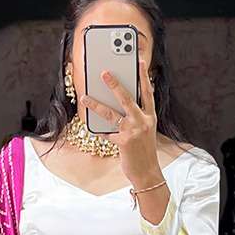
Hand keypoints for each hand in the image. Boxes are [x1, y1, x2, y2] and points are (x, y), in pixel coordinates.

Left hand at [80, 63, 163, 192]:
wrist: (147, 172)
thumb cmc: (143, 151)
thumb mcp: (145, 131)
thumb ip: (136, 117)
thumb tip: (117, 103)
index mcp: (150, 117)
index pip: (148, 92)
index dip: (144, 76)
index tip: (140, 62)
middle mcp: (143, 121)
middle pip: (127, 98)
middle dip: (115, 84)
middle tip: (104, 73)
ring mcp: (133, 131)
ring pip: (111, 114)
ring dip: (96, 104)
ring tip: (85, 98)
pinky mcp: (124, 142)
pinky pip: (106, 133)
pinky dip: (98, 130)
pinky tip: (91, 126)